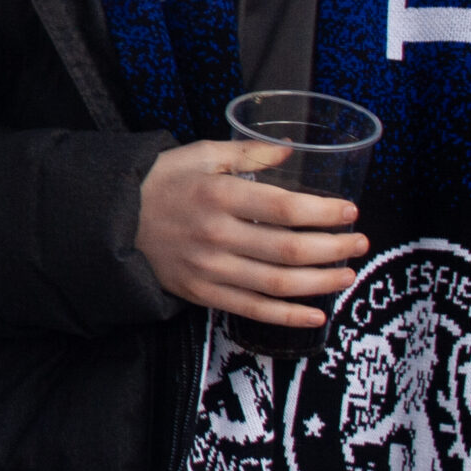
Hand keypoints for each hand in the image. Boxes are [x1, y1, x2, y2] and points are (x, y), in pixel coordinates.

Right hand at [135, 139, 367, 330]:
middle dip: (334, 248)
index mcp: (218, 195)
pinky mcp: (202, 293)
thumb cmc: (160, 181)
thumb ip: (247, 153)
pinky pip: (252, 310)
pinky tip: (316, 315)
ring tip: (348, 273)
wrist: (111, 218)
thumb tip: (291, 153)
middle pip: (289, 249)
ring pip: (278, 284)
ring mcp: (209, 268)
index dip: (324, 212)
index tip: (350, 211)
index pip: (284, 207)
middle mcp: (216, 234)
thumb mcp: (200, 154)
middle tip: (359, 242)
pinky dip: (288, 317)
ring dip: (322, 282)